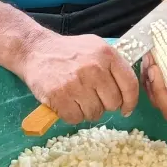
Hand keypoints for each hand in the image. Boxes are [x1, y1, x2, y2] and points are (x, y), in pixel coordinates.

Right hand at [18, 32, 140, 124]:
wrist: (36, 50)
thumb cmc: (69, 51)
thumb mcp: (95, 47)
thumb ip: (113, 65)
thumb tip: (129, 92)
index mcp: (107, 54)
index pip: (130, 84)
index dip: (130, 101)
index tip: (126, 109)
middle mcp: (94, 68)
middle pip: (113, 103)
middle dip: (104, 104)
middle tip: (92, 97)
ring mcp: (76, 82)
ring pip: (95, 113)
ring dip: (87, 111)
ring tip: (77, 97)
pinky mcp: (59, 96)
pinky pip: (76, 118)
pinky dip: (72, 115)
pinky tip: (67, 102)